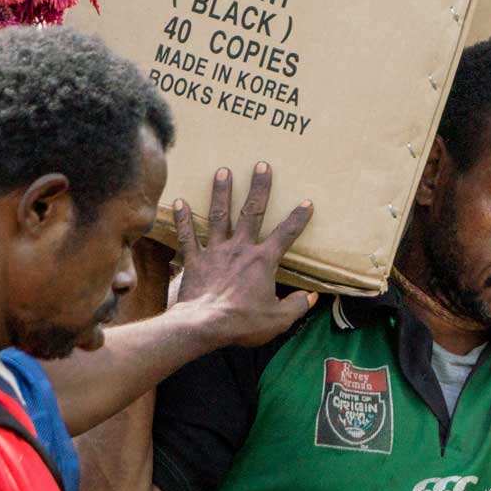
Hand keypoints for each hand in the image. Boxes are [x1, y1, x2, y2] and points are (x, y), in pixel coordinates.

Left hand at [170, 164, 316, 346]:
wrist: (203, 326)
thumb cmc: (242, 323)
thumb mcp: (278, 319)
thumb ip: (297, 305)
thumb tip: (311, 297)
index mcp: (263, 261)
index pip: (285, 234)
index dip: (298, 218)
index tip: (306, 202)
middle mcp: (240, 249)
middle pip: (251, 212)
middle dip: (258, 187)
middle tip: (261, 165)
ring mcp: (215, 252)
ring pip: (219, 215)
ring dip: (221, 192)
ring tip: (223, 170)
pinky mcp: (194, 260)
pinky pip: (188, 236)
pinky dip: (183, 219)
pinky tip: (179, 201)